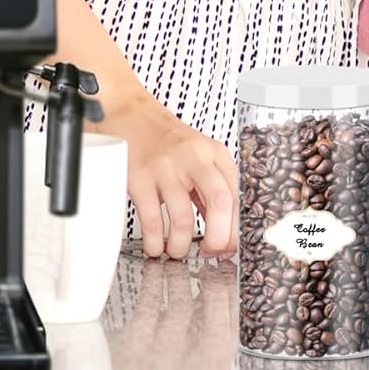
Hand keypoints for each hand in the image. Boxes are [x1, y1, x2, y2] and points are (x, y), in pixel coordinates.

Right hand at [97, 94, 237, 258]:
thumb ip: (212, 191)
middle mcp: (194, 158)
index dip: (234, 228)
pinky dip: (154, 241)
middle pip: (219, 201)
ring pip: (183, 218)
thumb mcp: (201, 158)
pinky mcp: (139, 178)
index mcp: (215, 154)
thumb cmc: (169, 142)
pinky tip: (155, 245)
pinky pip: (151, 220)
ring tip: (176, 250)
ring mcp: (166, 168)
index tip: (228, 247)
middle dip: (218, 237)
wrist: (132, 117)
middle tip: (209, 252)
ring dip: (180, 245)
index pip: (236, 194)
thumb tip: (224, 234)